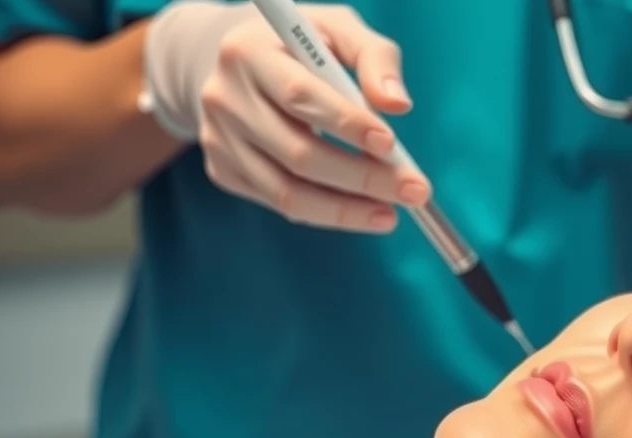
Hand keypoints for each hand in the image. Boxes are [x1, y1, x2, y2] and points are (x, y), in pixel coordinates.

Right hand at [143, 1, 429, 231]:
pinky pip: (280, 204)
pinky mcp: (223, 170)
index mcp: (248, 51)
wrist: (233, 63)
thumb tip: (398, 105)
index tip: (391, 146)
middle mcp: (224, 97)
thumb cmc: (299, 45)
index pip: (300, 96)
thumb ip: (374, 58)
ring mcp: (218, 139)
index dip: (348, 125)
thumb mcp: (338, 29)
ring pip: (287, 192)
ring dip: (346, 210)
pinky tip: (360, 211)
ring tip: (390, 214)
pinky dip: (324, 214)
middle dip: (363, 178)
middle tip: (413, 192)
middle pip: (298, 153)